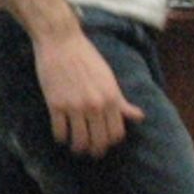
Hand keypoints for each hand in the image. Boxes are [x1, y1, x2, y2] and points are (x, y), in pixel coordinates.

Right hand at [32, 30, 143, 156]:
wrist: (61, 41)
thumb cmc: (86, 56)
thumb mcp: (108, 78)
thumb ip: (121, 101)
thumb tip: (138, 116)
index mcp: (111, 98)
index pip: (116, 133)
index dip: (110, 142)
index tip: (103, 143)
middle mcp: (95, 105)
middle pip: (98, 141)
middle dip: (94, 150)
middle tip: (89, 151)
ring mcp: (75, 106)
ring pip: (79, 140)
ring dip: (77, 148)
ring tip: (74, 147)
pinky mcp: (55, 104)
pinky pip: (59, 131)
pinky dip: (60, 137)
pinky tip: (60, 135)